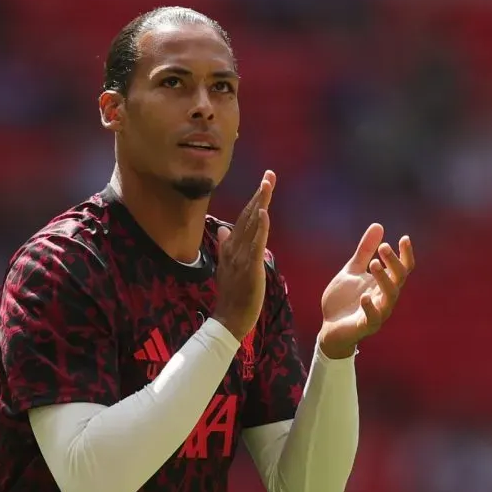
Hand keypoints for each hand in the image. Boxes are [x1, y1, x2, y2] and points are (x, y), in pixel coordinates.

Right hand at [212, 170, 275, 340]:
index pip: (244, 218)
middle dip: (259, 195)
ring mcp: (241, 256)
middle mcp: (234, 247)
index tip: (264, 182)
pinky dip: (260, 227)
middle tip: (269, 174)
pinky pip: (256, 244)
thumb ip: (226, 246)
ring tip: (266, 185)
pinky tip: (264, 212)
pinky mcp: (250, 267)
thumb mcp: (227, 266)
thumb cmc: (232, 294)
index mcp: (231, 247)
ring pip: (252, 225)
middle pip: (248, 216)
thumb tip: (223, 229)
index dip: (254, 200)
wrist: (229, 317)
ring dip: (260, 204)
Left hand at [318, 223, 414, 358]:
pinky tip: (364, 297)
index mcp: (383, 284)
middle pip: (399, 279)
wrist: (329, 328)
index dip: (405, 255)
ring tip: (374, 263)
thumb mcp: (352, 271)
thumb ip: (364, 252)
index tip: (404, 238)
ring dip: (384, 280)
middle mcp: (384, 297)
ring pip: (390, 297)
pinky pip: (373, 318)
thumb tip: (378, 226)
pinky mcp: (365, 326)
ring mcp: (378, 312)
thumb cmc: (344, 300)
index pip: (402, 269)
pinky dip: (370, 308)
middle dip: (394, 263)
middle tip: (384, 247)